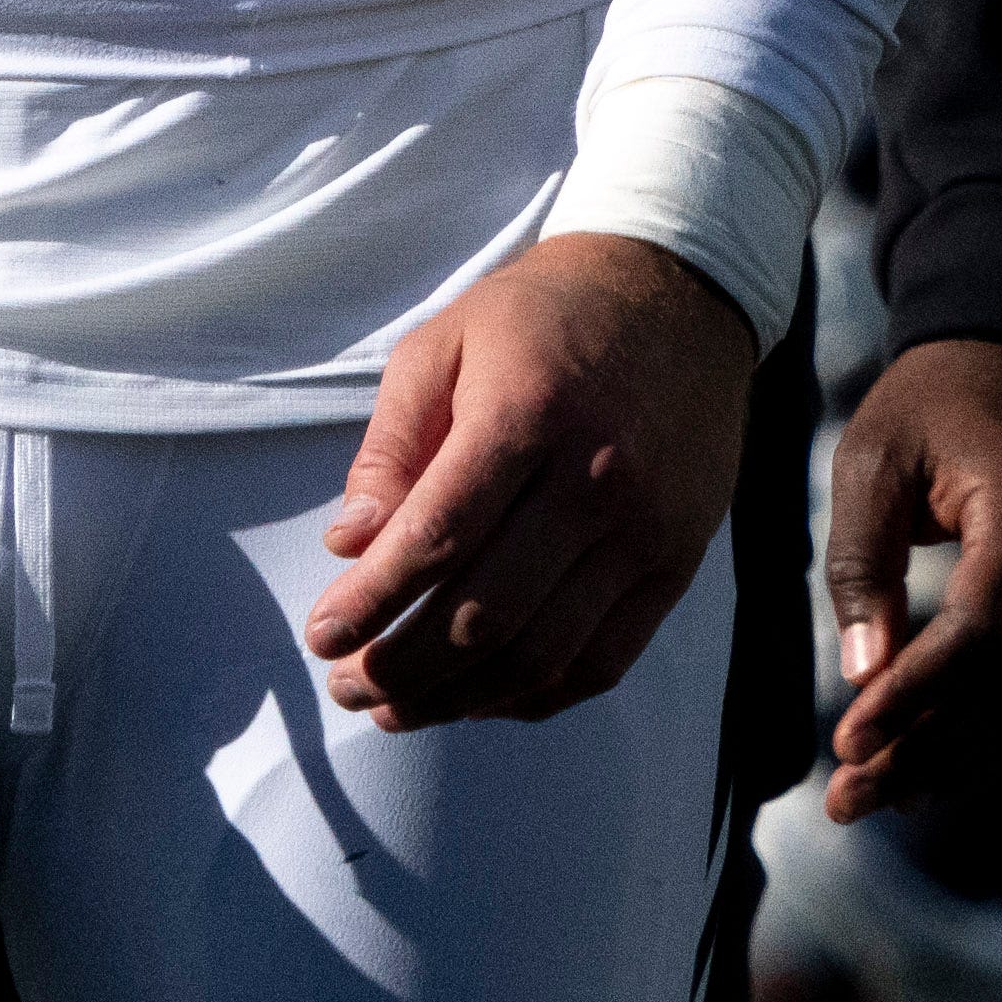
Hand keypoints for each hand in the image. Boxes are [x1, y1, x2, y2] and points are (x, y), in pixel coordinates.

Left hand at [306, 229, 761, 731]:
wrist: (678, 292)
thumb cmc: (544, 316)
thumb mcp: (444, 343)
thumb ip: (391, 446)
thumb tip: (348, 548)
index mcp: (528, 414)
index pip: (438, 538)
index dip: (371, 603)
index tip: (322, 637)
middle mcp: (596, 480)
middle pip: (486, 613)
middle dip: (400, 667)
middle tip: (345, 685)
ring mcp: (646, 530)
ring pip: (542, 654)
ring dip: (457, 700)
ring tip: (396, 709)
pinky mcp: (679, 561)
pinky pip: (603, 660)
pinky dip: (534, 698)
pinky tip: (479, 700)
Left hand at [814, 335, 1001, 844]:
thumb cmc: (935, 405)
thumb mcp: (873, 458)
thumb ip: (864, 561)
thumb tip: (864, 675)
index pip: (982, 635)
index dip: (915, 699)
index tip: (846, 743)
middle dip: (926, 754)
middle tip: (843, 800)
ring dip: (956, 763)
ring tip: (872, 795)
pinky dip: (987, 740)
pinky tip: (923, 763)